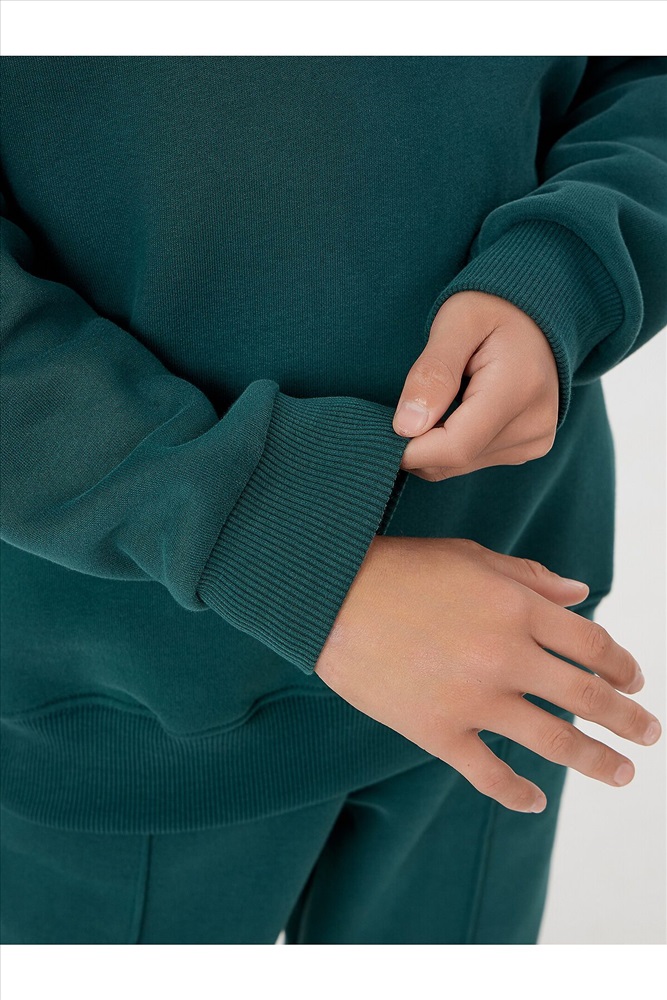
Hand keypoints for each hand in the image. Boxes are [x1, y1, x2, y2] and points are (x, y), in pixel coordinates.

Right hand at [314, 536, 661, 812]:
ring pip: (553, 740)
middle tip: (649, 734)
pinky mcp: (438, 731)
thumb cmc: (401, 569)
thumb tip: (582, 594)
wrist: (330, 597)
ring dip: (597, 761)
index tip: (634, 680)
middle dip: (628, 718)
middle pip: (587, 695)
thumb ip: (531, 578)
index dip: (622, 664)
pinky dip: (517, 793)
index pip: (592, 644)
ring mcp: (474, 698)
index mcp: (518, 608)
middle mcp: (506, 655)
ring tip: (622, 774)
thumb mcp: (473, 559)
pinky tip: (534, 801)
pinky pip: (489, 773)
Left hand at [393, 290, 559, 480]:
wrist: (535, 315)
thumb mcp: (456, 322)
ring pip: (460, 466)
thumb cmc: (491, 308)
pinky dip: (451, 445)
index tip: (383, 430)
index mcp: (519, 389)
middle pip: (455, 460)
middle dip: (417, 445)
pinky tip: (456, 412)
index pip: (455, 446)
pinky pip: (474, 462)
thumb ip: (432, 373)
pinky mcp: (530, 448)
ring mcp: (535, 440)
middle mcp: (534, 423)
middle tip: (405, 406)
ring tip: (437, 400)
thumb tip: (405, 427)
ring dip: (433, 445)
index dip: (411, 449)